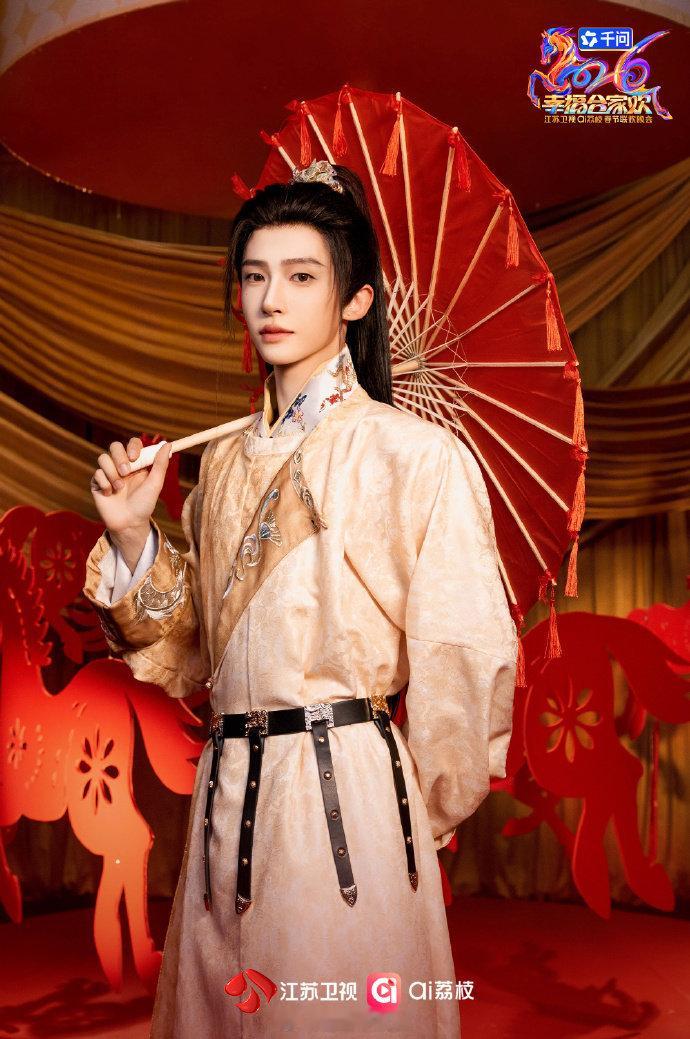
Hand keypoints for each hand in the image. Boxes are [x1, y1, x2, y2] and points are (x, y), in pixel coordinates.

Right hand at [90, 438, 171, 567]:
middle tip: (126, 472)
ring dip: (112, 472)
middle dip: (119, 457)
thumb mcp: (155, 483)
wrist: (129, 523)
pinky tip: (110, 493)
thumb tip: (168, 444)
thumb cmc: (144, 504)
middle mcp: (122, 466)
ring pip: (103, 458)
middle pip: (115, 446)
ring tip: (119, 487)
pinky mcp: (98, 483)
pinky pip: (97, 473)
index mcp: (137, 464)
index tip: (135, 456)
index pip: (132, 444)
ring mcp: (109, 474)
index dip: (132, 446)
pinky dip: (104, 482)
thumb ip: (160, 464)